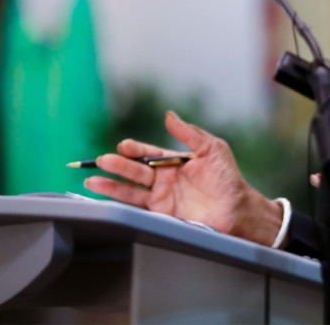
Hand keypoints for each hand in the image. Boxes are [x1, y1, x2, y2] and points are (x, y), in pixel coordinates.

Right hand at [84, 110, 282, 245]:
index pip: (149, 153)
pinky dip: (121, 203)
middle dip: (118, 166)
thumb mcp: (212, 148)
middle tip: (103, 161)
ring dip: (112, 185)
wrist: (237, 209)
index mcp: (174, 161)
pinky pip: (138, 208)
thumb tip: (168, 115)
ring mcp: (162, 197)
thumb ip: (189, 133)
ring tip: (92, 181)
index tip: (124, 146)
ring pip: (131, 190)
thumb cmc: (228, 178)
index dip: (135, 150)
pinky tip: (107, 199)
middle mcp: (164, 178)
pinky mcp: (162, 214)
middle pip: (136, 170)